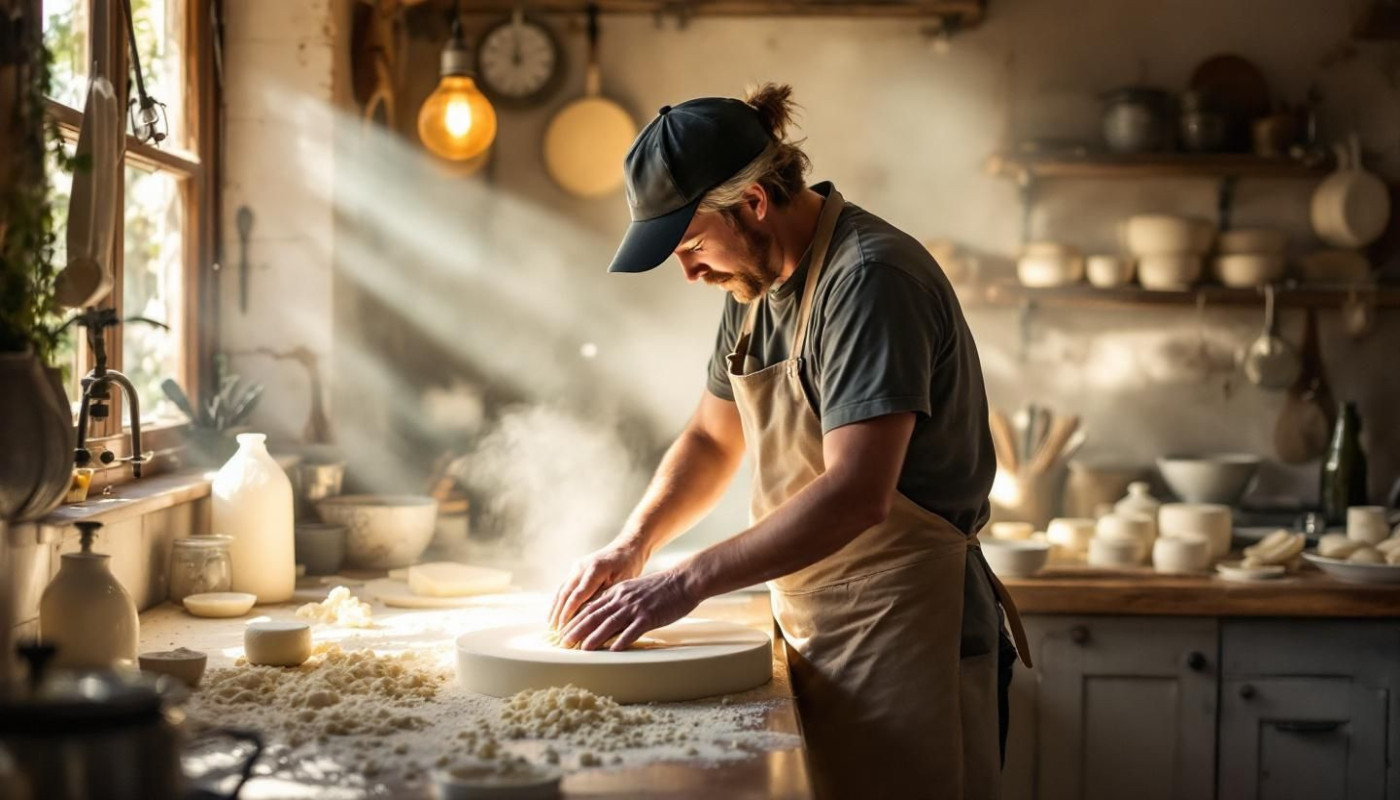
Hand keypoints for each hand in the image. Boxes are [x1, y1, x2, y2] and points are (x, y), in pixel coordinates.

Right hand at [548, 542, 647, 630]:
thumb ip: (605, 597)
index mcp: (595, 568)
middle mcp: (582, 566)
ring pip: (562, 590)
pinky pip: (564, 587)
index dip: (569, 611)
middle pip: (566, 592)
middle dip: (559, 613)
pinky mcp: (575, 570)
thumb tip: (589, 615)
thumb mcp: (622, 583)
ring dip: (555, 608)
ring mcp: (576, 567)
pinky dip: (559, 601)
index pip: (578, 594)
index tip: (564, 627)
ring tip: (551, 626)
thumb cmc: (628, 567)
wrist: (626, 549)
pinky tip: (554, 613)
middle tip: (556, 631)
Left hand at [557, 569, 700, 650]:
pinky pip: (633, 630)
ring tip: (582, 648)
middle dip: (577, 630)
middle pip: (595, 615)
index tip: (563, 631)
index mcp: (617, 593)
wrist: (683, 580)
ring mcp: (635, 607)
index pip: (590, 607)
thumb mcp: (633, 590)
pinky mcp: (649, 616)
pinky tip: (614, 650)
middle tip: (564, 642)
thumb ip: (618, 601)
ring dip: (595, 637)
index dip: (575, 620)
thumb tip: (603, 616)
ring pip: (610, 623)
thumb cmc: (660, 588)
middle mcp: (622, 599)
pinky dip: (622, 640)